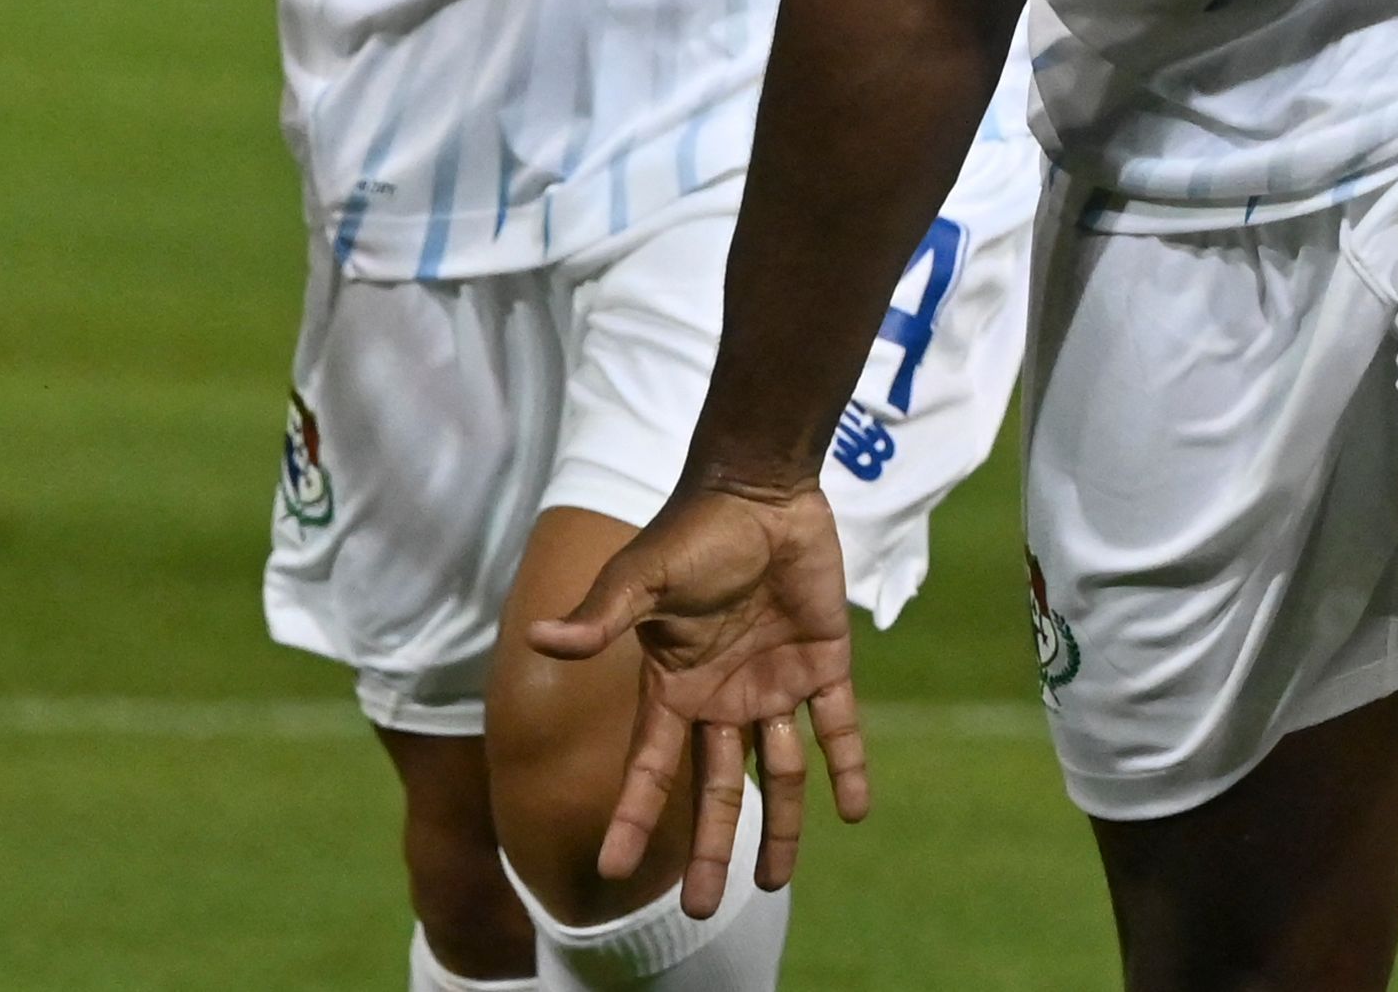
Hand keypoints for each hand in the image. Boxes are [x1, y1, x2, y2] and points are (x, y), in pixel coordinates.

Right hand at [527, 480, 867, 910]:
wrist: (762, 487)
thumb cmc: (694, 530)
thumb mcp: (642, 578)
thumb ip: (600, 618)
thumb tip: (542, 640)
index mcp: (676, 686)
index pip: (652, 768)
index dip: (636, 818)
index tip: (616, 869)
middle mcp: (723, 696)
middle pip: (718, 790)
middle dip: (712, 849)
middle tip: (704, 910)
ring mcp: (775, 683)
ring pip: (780, 772)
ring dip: (781, 827)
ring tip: (774, 882)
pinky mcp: (824, 661)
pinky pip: (838, 727)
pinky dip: (849, 767)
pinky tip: (856, 811)